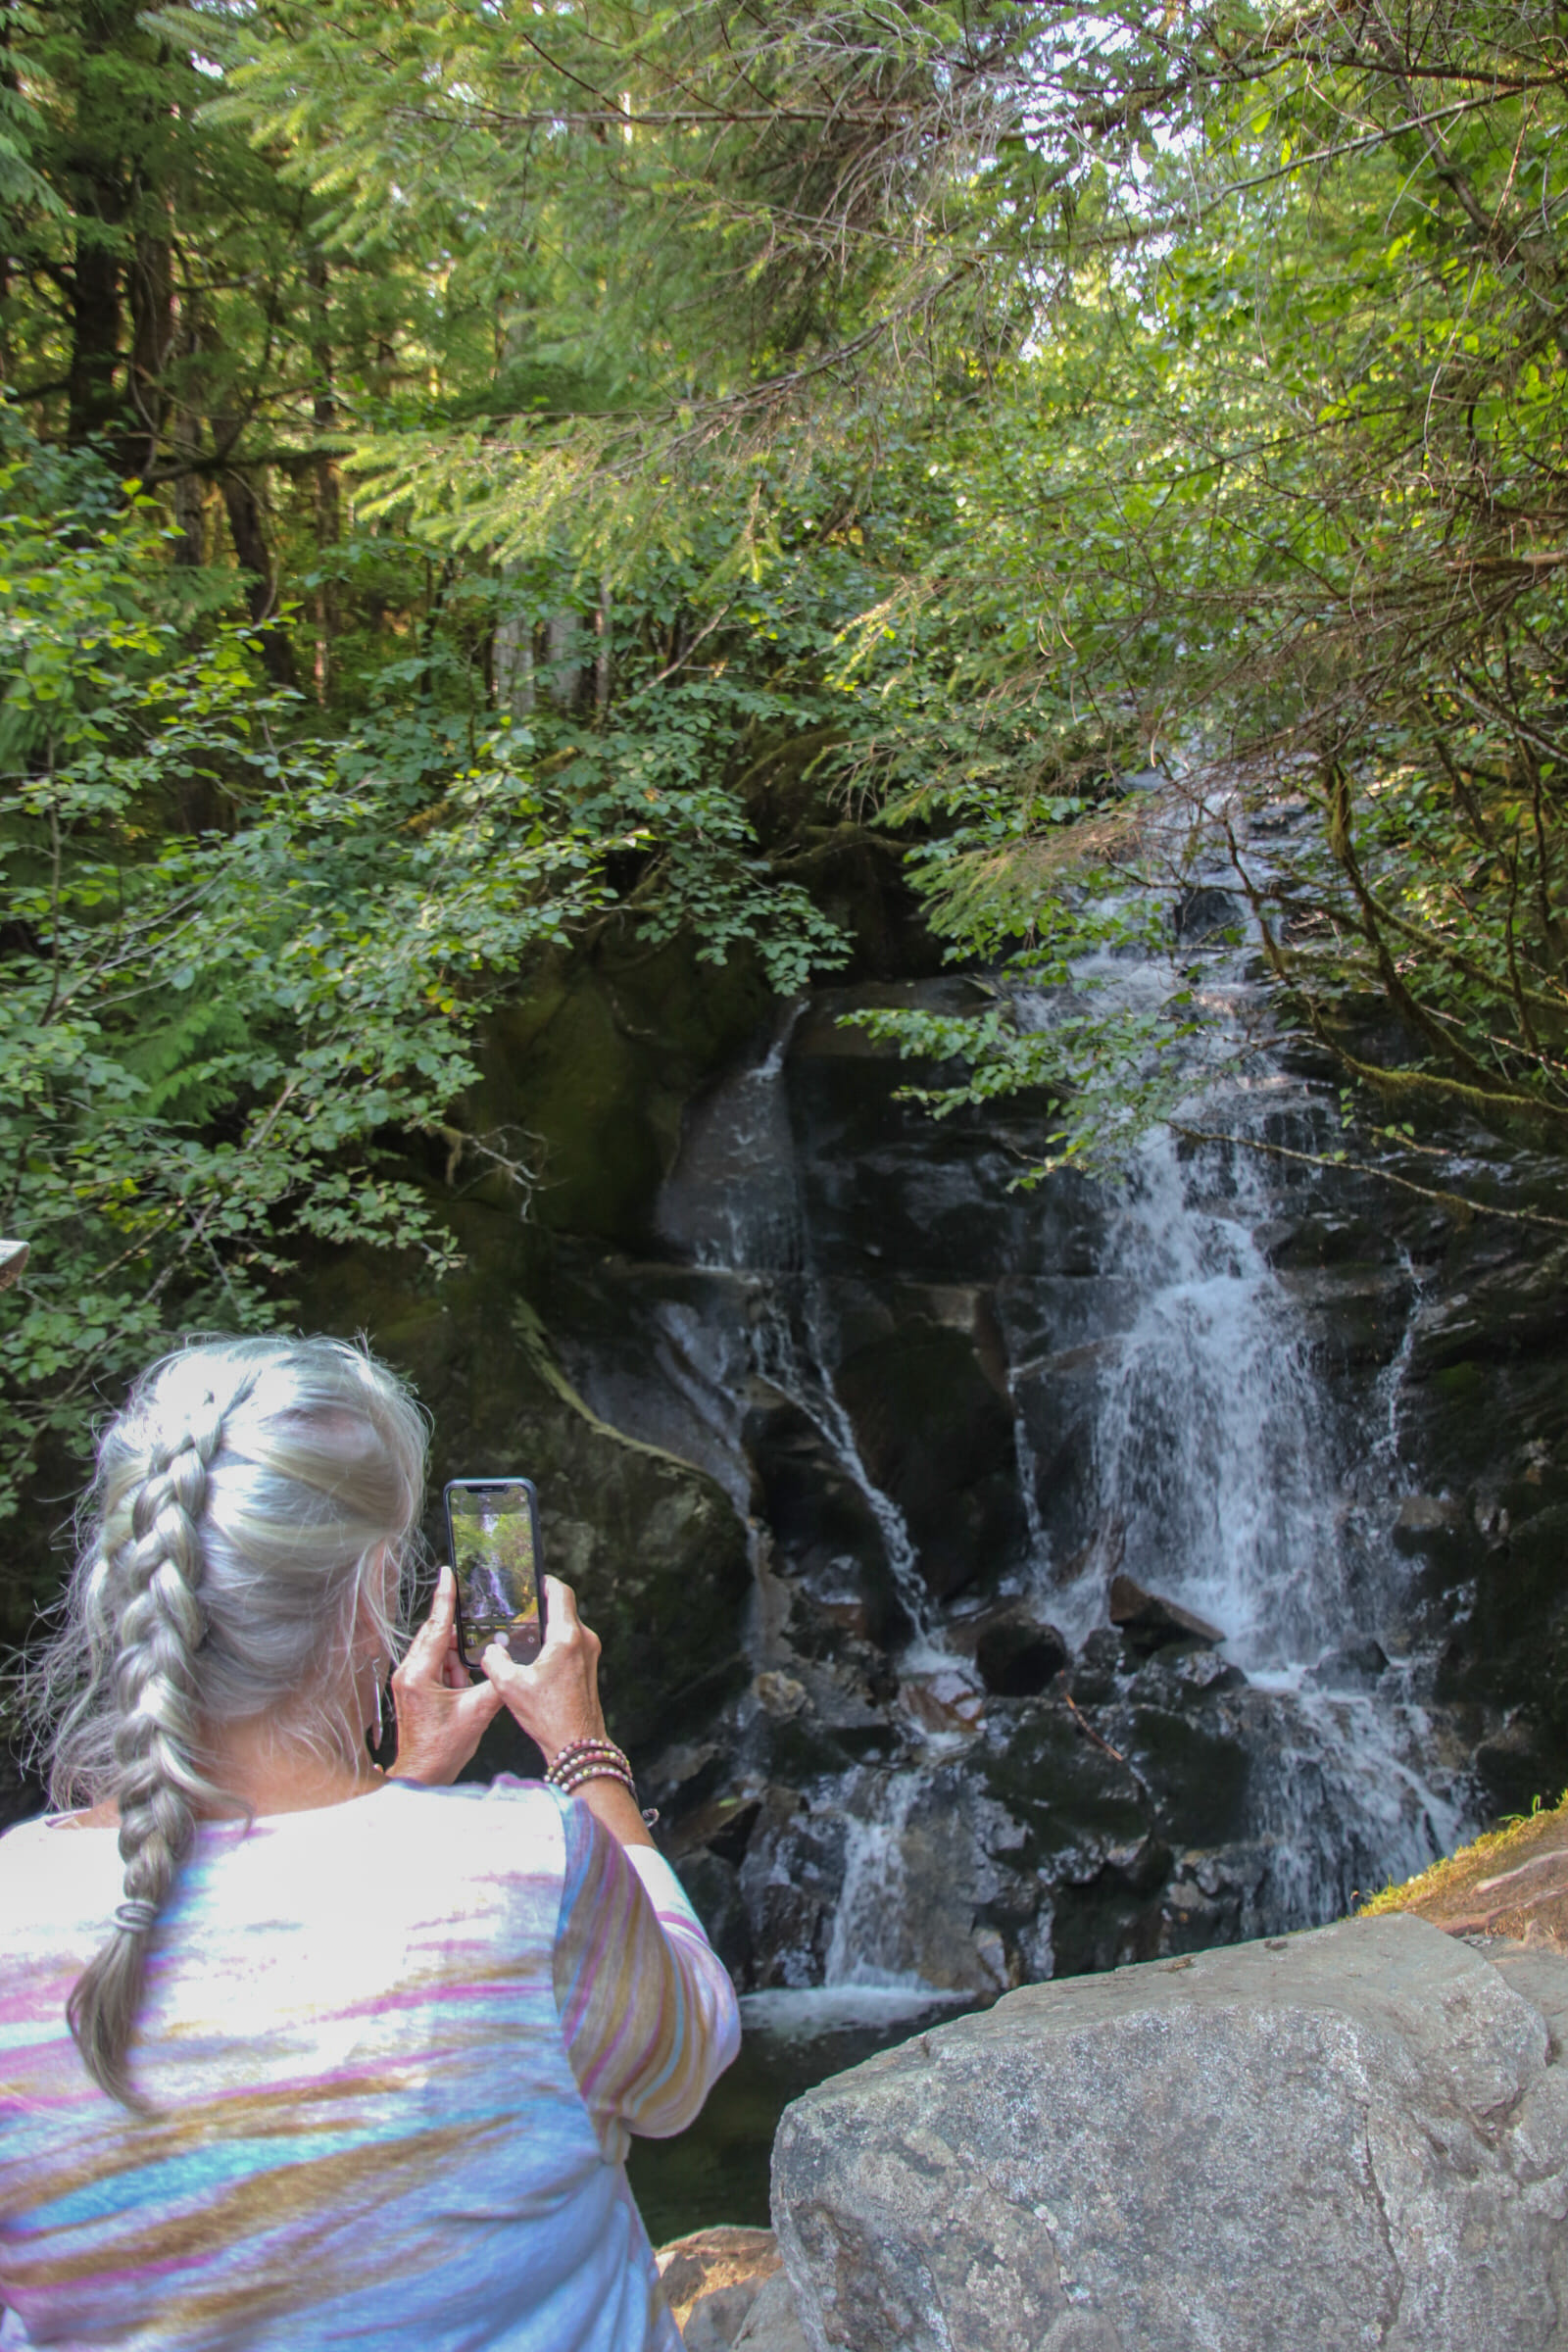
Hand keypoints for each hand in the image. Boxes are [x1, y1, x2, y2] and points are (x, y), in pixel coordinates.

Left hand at [387, 1565, 502, 1784]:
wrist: (422, 1775)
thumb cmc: (442, 1749)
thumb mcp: (477, 1713)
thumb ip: (496, 1682)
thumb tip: (510, 1662)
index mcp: (419, 1674)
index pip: (436, 1626)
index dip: (445, 1597)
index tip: (447, 1572)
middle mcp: (409, 1672)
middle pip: (437, 1636)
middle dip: (459, 1635)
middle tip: (478, 1625)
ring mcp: (409, 1681)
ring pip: (438, 1653)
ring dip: (457, 1661)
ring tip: (466, 1682)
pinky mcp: (413, 1689)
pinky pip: (437, 1668)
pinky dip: (452, 1671)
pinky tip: (463, 1686)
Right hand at [481, 1576, 605, 1764]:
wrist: (577, 1745)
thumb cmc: (549, 1717)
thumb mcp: (510, 1686)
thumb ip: (495, 1661)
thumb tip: (491, 1651)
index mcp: (568, 1636)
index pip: (561, 1592)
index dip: (545, 1582)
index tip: (532, 1581)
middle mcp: (584, 1640)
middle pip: (564, 1608)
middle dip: (542, 1606)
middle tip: (520, 1611)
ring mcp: (590, 1654)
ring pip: (568, 1627)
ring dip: (548, 1627)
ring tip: (524, 1637)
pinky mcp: (589, 1668)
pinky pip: (572, 1644)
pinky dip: (555, 1643)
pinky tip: (536, 1659)